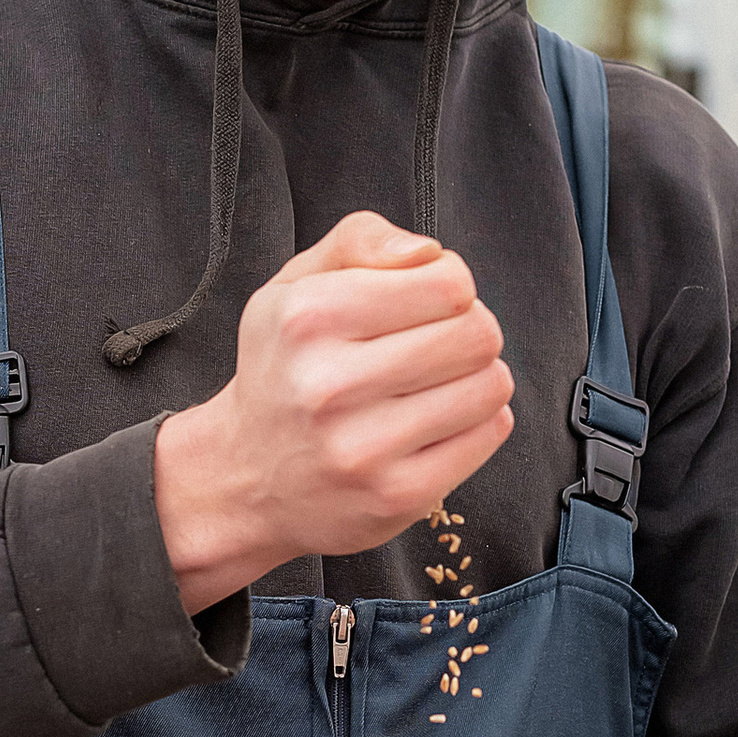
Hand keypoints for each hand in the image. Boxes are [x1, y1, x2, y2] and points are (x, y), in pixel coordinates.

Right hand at [153, 210, 514, 610]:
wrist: (246, 480)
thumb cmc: (286, 368)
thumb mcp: (295, 285)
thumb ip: (360, 240)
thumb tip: (429, 253)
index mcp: (308, 318)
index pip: (449, 283)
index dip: (451, 284)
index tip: (427, 301)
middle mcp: (331, 385)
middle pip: (477, 333)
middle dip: (470, 329)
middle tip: (438, 344)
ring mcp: (365, 449)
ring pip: (491, 384)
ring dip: (477, 376)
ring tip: (435, 384)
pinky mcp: (398, 496)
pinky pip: (489, 433)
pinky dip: (477, 421)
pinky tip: (435, 423)